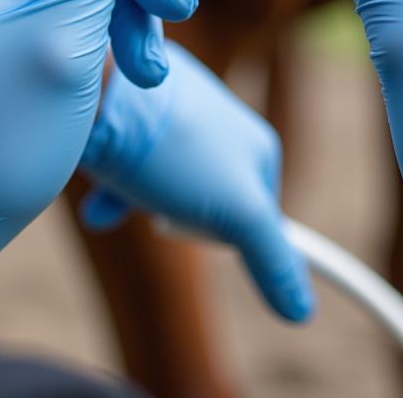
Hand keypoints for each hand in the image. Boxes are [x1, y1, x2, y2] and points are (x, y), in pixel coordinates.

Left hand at [79, 41, 315, 322]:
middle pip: (209, 202)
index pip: (260, 218)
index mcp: (258, 145)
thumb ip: (272, 260)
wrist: (101, 91)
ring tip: (124, 194)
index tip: (203, 231)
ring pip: (167, 184)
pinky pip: (133, 164)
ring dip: (143, 202)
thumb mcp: (236, 212)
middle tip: (160, 210)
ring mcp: (180, 115)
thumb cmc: (172, 150)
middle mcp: (223, 124)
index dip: (230, 237)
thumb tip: (303, 312)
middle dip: (181, 216)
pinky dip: (115, 189)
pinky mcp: (138, 113)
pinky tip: (99, 203)